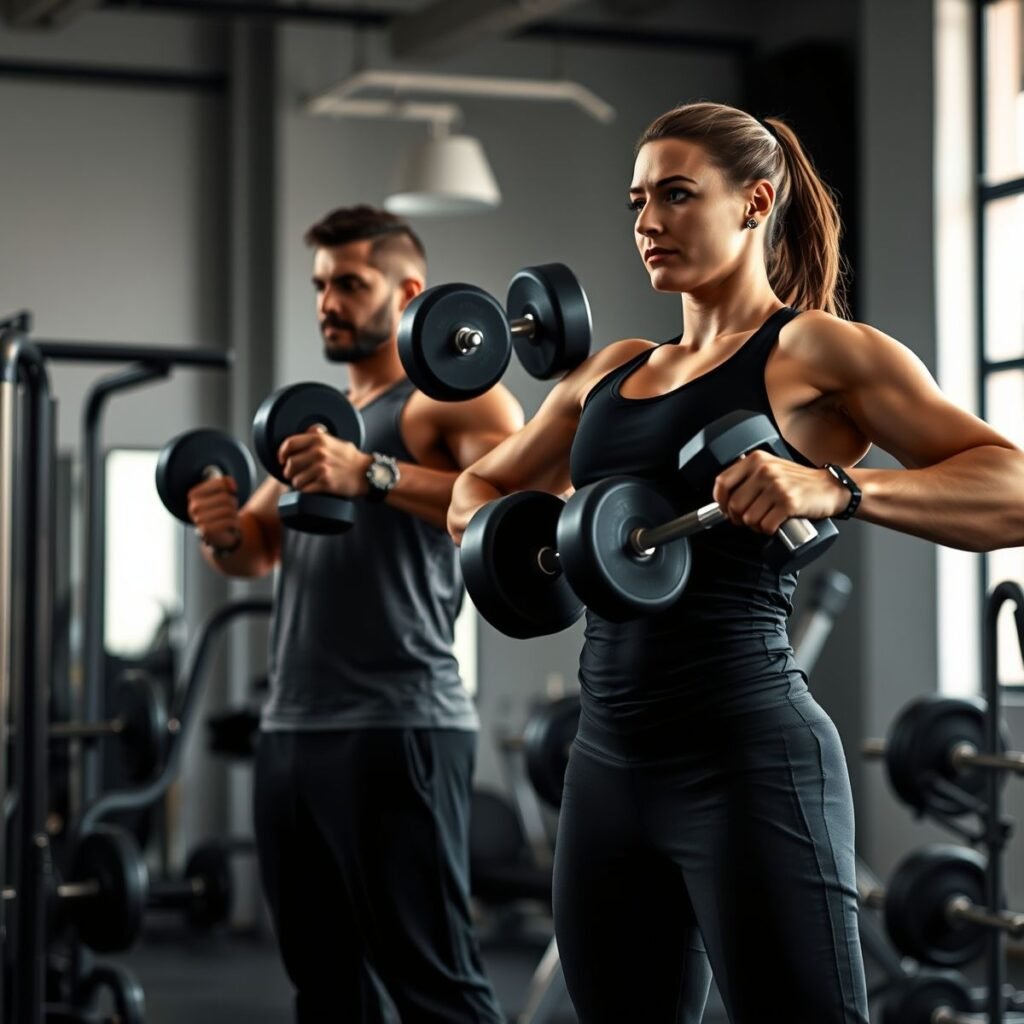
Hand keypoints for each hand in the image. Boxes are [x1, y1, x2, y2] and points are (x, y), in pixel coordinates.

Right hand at [187, 476, 241, 548]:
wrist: (218, 536)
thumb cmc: (221, 510)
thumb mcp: (223, 492)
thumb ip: (227, 482)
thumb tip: (232, 486)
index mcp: (194, 494)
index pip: (221, 483)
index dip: (230, 488)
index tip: (228, 494)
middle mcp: (193, 506)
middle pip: (225, 498)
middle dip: (233, 503)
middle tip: (230, 510)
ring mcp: (198, 519)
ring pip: (229, 509)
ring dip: (235, 514)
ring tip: (230, 518)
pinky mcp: (206, 530)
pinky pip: (229, 521)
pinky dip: (235, 523)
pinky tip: (231, 525)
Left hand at [277, 427, 372, 497]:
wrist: (367, 473)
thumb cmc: (352, 458)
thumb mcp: (337, 441)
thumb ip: (321, 436)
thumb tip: (311, 430)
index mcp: (319, 440)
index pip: (290, 443)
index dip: (281, 453)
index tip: (281, 459)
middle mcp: (319, 452)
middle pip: (290, 463)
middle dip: (288, 471)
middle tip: (292, 474)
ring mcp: (322, 468)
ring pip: (296, 479)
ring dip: (297, 483)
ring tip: (304, 482)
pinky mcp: (326, 483)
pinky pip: (305, 489)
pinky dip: (306, 491)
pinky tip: (311, 488)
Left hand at [711, 450, 850, 533]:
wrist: (830, 487)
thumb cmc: (799, 481)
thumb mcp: (771, 467)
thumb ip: (748, 475)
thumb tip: (723, 495)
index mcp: (756, 460)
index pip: (722, 482)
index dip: (720, 501)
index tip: (725, 509)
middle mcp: (764, 470)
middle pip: (734, 505)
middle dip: (739, 518)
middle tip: (750, 519)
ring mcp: (777, 486)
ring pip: (749, 518)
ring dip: (755, 526)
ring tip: (766, 520)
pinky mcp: (788, 503)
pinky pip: (765, 526)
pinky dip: (768, 531)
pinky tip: (775, 524)